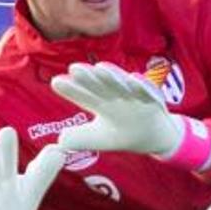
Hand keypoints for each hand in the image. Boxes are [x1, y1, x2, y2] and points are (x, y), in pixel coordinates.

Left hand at [51, 62, 181, 155]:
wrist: (154, 137)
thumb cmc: (123, 133)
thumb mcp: (100, 139)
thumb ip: (81, 139)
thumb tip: (59, 140)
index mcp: (101, 103)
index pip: (84, 95)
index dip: (71, 89)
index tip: (56, 82)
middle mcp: (116, 96)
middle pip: (100, 85)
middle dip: (88, 77)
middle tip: (74, 68)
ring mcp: (135, 96)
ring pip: (122, 84)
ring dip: (112, 76)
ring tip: (100, 68)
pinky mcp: (153, 100)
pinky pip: (148, 91)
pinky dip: (142, 85)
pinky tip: (133, 79)